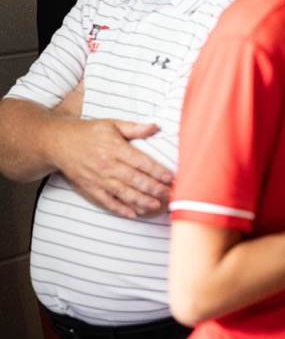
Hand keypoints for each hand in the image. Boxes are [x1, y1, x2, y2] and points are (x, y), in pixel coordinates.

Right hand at [52, 117, 167, 217]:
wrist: (58, 143)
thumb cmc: (88, 132)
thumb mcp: (112, 124)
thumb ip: (135, 128)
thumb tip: (155, 126)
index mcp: (115, 148)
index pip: (141, 162)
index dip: (158, 171)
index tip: (171, 178)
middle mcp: (107, 165)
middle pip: (135, 180)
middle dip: (154, 188)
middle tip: (170, 194)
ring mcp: (98, 178)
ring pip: (123, 193)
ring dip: (141, 201)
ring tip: (156, 205)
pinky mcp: (90, 188)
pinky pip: (106, 201)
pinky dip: (120, 209)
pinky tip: (133, 214)